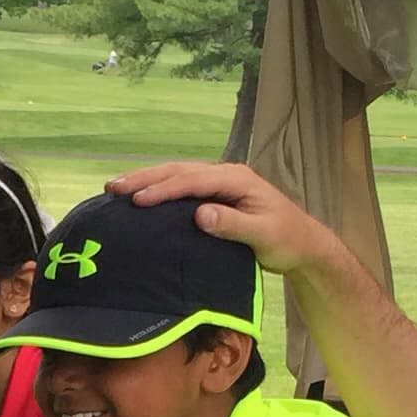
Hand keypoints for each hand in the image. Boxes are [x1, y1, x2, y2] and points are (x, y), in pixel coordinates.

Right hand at [104, 161, 344, 275]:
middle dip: (145, 178)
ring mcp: (220, 183)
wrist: (303, 245)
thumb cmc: (286, 240)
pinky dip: (159, 189)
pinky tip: (141, 196)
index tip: (137, 200)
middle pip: (179, 171)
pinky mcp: (216, 195)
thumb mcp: (262, 234)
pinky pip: (182, 187)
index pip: (192, 180)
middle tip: (113, 187)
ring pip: (177, 175)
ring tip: (117, 188)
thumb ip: (232, 223)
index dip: (163, 189)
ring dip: (148, 181)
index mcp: (236, 179)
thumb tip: (200, 214)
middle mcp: (226, 174)